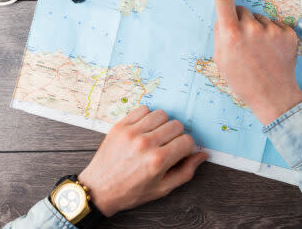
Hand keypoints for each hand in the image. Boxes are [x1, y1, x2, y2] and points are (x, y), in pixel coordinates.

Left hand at [78, 106, 207, 216]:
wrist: (99, 189)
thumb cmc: (131, 191)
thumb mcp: (162, 188)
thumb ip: (186, 171)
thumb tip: (203, 154)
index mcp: (158, 161)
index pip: (187, 141)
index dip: (187, 147)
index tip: (179, 153)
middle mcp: (145, 144)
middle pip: (176, 125)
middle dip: (176, 135)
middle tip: (167, 146)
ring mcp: (131, 132)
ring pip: (161, 114)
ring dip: (162, 124)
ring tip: (156, 136)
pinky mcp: (120, 126)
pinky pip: (143, 109)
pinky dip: (147, 117)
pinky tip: (144, 129)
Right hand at [212, 0, 301, 124]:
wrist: (273, 95)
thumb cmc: (243, 81)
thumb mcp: (221, 59)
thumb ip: (220, 34)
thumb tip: (224, 18)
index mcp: (231, 34)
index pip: (223, 0)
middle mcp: (251, 28)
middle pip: (243, 11)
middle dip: (241, 22)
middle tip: (244, 44)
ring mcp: (271, 30)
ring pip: (260, 19)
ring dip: (258, 30)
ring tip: (260, 51)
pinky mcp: (287, 33)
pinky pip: (276, 25)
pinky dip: (274, 35)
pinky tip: (272, 51)